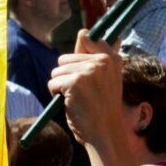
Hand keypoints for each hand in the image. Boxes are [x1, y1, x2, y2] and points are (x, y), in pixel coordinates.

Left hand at [48, 35, 130, 154]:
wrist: (105, 133)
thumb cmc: (102, 107)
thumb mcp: (106, 78)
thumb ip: (96, 56)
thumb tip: (83, 32)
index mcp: (112, 58)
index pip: (86, 37)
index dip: (79, 53)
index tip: (86, 69)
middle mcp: (102, 61)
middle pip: (65, 58)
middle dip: (67, 75)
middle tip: (83, 93)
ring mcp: (89, 71)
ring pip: (57, 71)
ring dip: (61, 86)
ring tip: (78, 99)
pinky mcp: (75, 82)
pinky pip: (52, 82)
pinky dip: (56, 94)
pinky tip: (71, 103)